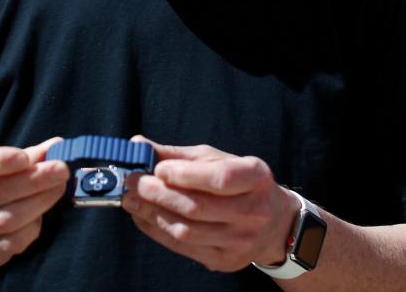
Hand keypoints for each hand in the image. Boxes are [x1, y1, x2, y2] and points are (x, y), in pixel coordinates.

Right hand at [0, 138, 68, 269]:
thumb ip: (22, 155)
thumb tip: (55, 147)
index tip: (26, 158)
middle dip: (32, 180)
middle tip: (61, 169)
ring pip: (6, 218)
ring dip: (39, 201)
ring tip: (59, 186)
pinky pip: (13, 241)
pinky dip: (32, 225)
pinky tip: (42, 212)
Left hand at [121, 138, 295, 272]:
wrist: (273, 223)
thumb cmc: (239, 183)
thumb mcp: (215, 159)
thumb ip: (177, 154)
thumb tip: (137, 146)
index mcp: (255, 178)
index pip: (220, 179)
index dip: (185, 175)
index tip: (157, 169)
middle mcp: (253, 212)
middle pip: (198, 207)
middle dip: (158, 194)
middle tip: (133, 182)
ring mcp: (240, 241)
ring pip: (187, 231)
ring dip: (152, 214)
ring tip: (131, 200)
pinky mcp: (225, 261)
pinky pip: (183, 248)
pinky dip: (157, 231)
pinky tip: (142, 217)